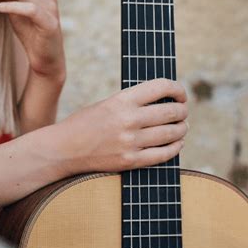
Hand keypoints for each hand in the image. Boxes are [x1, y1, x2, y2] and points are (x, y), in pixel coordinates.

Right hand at [54, 78, 188, 175]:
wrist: (64, 148)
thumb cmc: (86, 123)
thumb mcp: (108, 103)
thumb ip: (133, 102)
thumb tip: (165, 100)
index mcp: (122, 100)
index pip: (161, 87)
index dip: (177, 89)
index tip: (180, 93)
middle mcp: (129, 120)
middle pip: (171, 111)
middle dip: (182, 111)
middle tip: (183, 111)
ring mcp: (131, 142)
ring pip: (171, 133)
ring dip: (182, 129)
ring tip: (182, 127)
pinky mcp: (130, 161)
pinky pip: (163, 154)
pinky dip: (175, 148)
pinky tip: (177, 143)